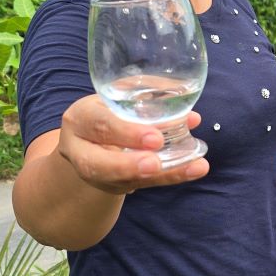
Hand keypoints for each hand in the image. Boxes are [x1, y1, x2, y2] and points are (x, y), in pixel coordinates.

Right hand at [57, 94, 208, 192]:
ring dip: (162, 175)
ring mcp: (98, 173)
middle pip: (97, 165)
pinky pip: (143, 184)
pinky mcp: (115, 185)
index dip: (125, 133)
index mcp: (81, 118)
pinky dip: (170, 176)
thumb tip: (180, 91)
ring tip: (193, 167)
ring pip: (123, 181)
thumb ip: (145, 91)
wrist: (92, 136)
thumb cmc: (109, 107)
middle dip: (129, 166)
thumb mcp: (118, 93)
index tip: (155, 138)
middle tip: (157, 163)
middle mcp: (81, 150)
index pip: (98, 124)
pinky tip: (195, 168)